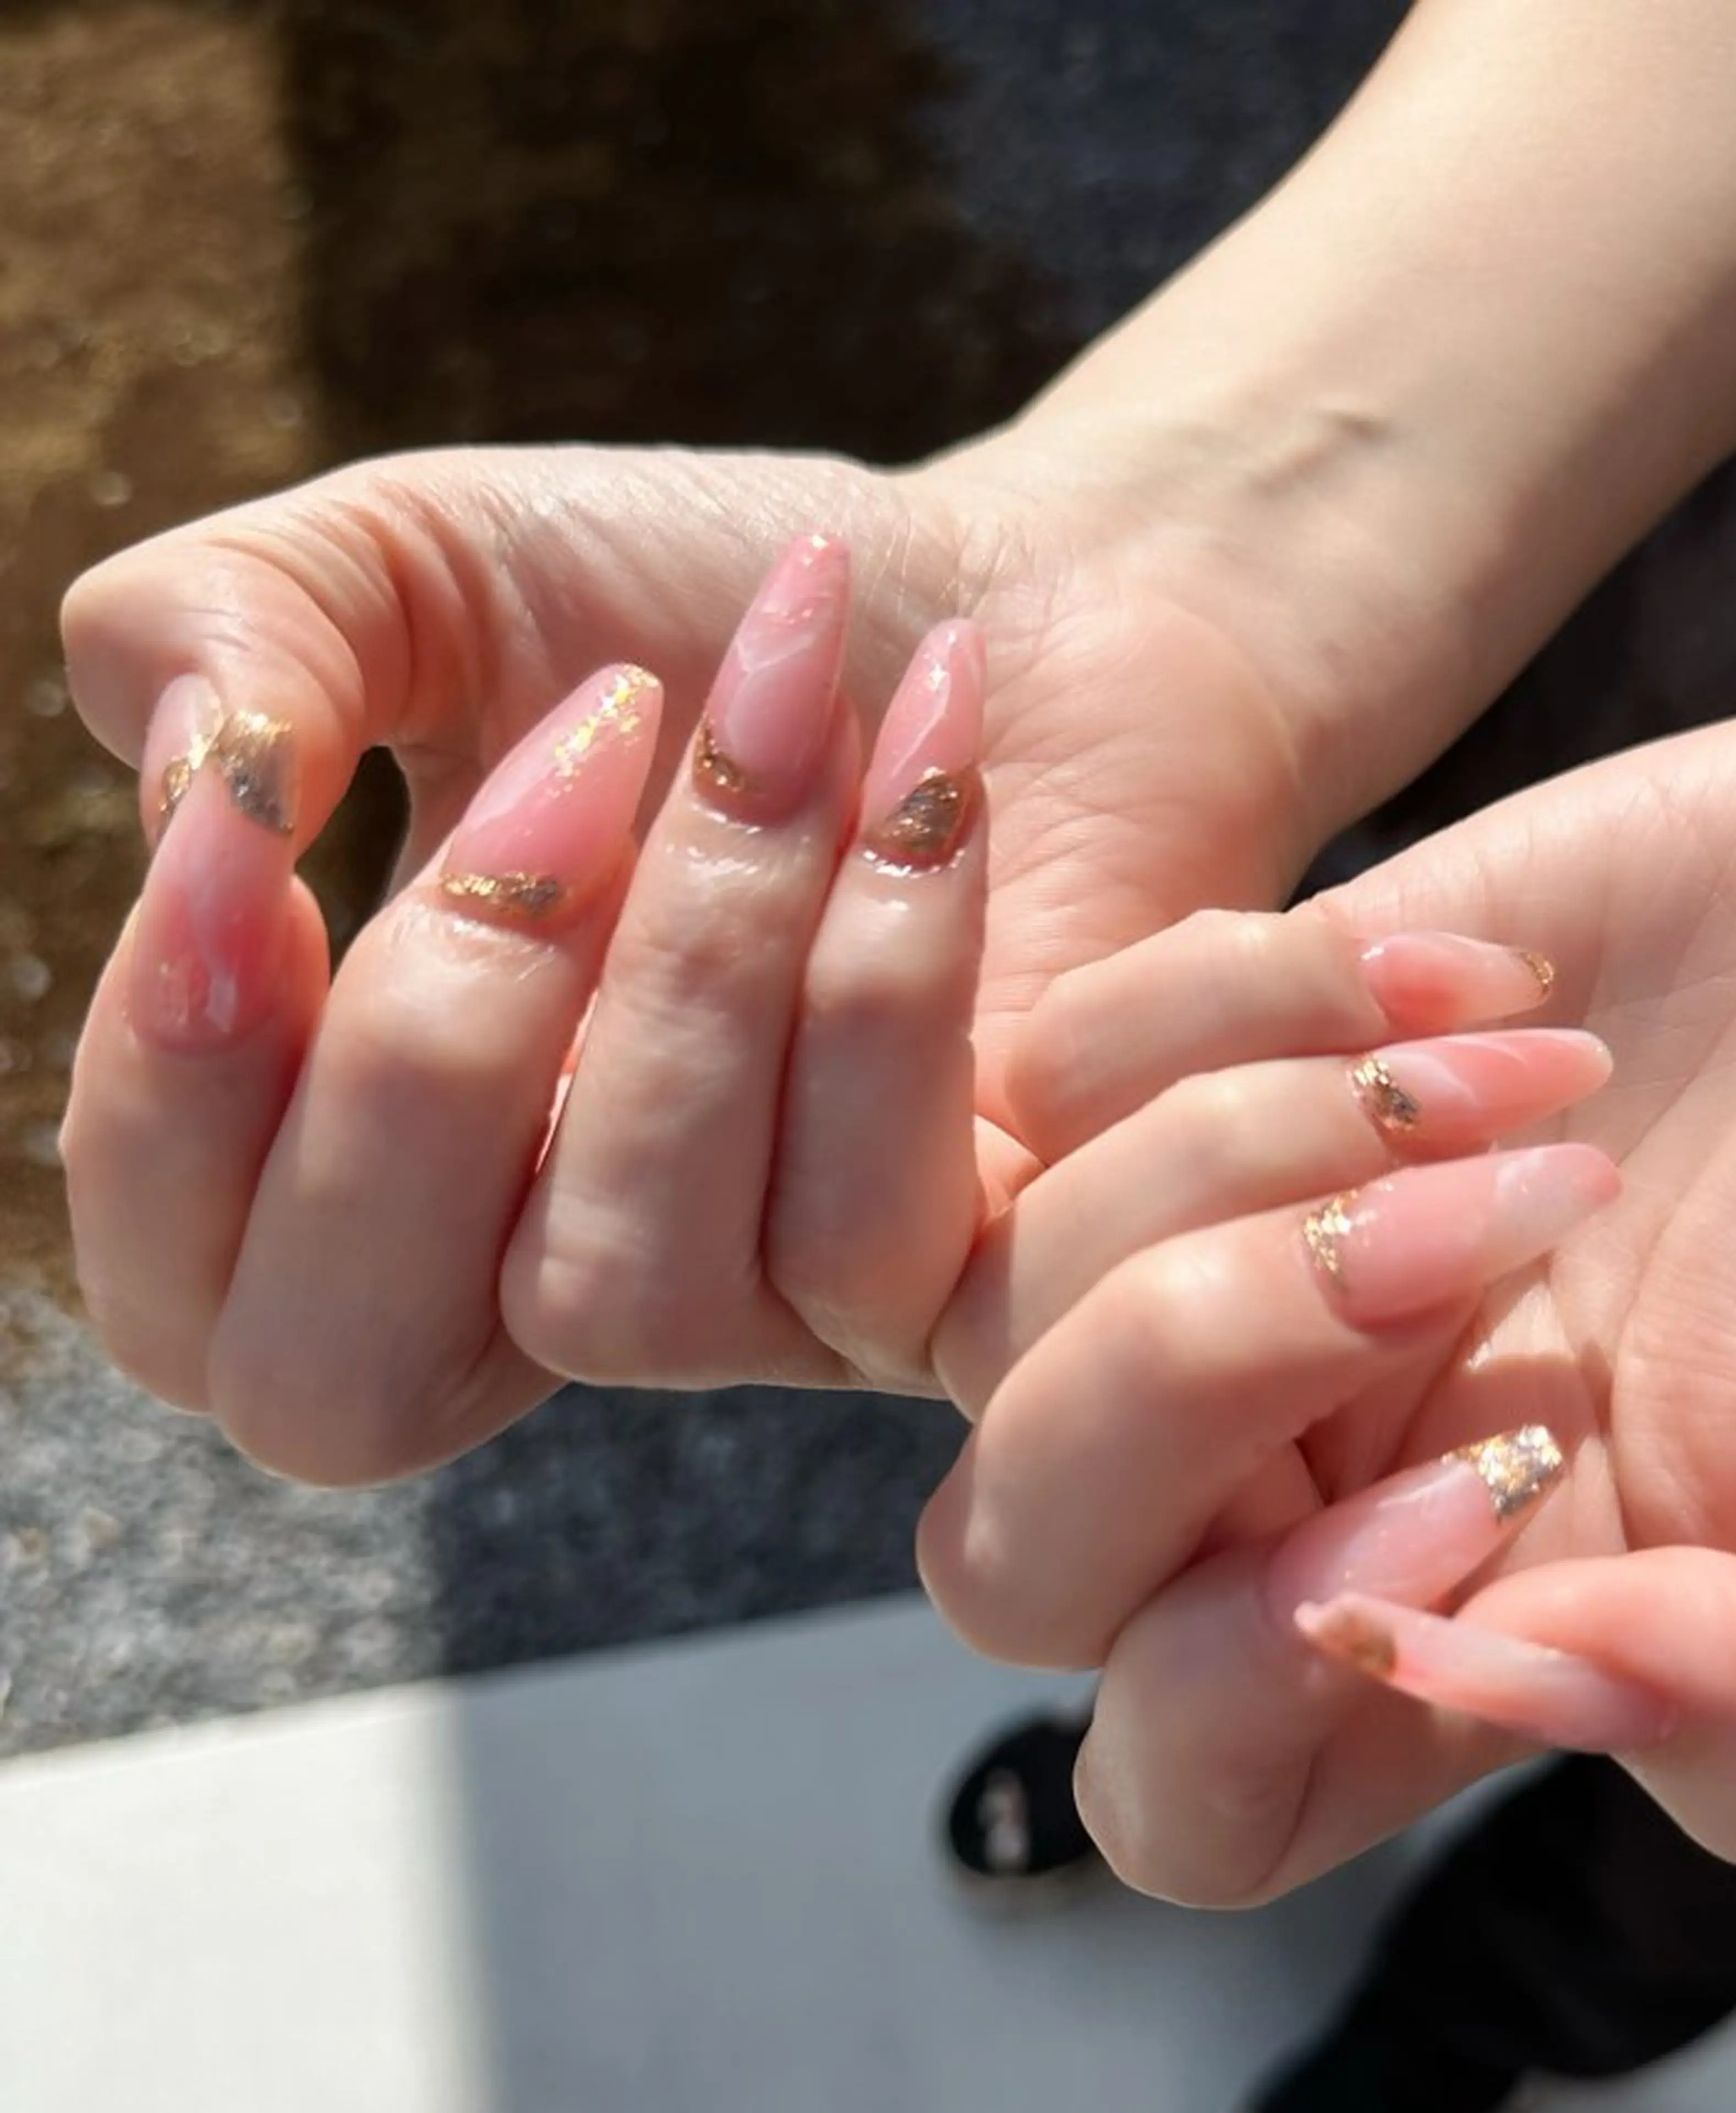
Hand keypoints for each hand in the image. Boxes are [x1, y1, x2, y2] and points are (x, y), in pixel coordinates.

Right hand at [58, 427, 1317, 1467]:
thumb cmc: (700, 598)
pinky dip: (891, 952)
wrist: (1021, 592)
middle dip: (423, 1046)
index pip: (173, 1295)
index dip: (172, 1086)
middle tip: (579, 740)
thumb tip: (194, 789)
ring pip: (621, 1282)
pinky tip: (933, 757)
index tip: (259, 818)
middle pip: (346, 1383)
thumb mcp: (421, 564)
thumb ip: (234, 631)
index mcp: (358, 1158)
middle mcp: (528, 1284)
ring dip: (706, 938)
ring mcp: (740, 1322)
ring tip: (797, 689)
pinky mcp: (942, 1303)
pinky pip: (856, 1227)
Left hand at [918, 690, 1735, 1898]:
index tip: (1498, 1484)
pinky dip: (1239, 1003)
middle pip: (1009, 1564)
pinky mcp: (1230, 1060)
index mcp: (1460, 1658)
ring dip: (1248, 1163)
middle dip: (1188, 1381)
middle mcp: (1303, 1488)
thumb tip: (1497, 1689)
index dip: (1240, 1687)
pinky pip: (1045, 1071)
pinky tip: (1492, 976)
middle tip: (1500, 1228)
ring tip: (1543, 1078)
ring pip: (991, 1305)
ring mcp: (1239, 1272)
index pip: (1180, 1794)